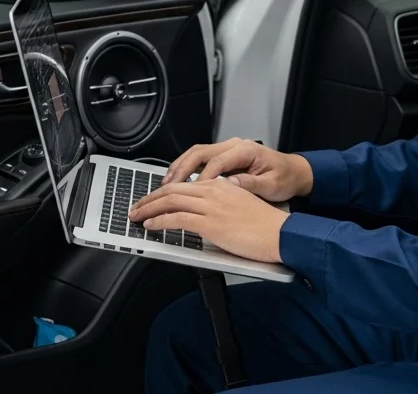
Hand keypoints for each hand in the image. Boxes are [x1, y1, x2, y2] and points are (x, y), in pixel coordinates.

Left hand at [130, 178, 289, 262]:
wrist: (280, 233)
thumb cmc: (265, 225)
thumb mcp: (239, 206)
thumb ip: (219, 205)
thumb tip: (202, 214)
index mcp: (220, 185)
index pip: (184, 184)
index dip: (163, 192)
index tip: (152, 199)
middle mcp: (213, 190)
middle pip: (172, 189)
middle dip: (150, 198)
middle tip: (137, 206)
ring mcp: (211, 205)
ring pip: (170, 201)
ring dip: (149, 208)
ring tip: (137, 215)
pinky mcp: (209, 222)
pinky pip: (176, 218)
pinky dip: (160, 220)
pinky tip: (152, 224)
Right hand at [161, 137, 313, 201]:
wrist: (294, 172)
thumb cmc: (285, 177)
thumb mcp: (271, 185)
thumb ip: (249, 184)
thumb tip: (229, 185)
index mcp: (246, 150)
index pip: (217, 163)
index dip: (203, 179)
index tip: (193, 194)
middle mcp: (235, 146)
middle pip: (200, 153)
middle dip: (181, 169)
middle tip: (167, 186)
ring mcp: (228, 149)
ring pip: (197, 154)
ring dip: (180, 167)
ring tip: (166, 183)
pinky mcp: (225, 156)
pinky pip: (201, 159)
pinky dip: (187, 168)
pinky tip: (177, 180)